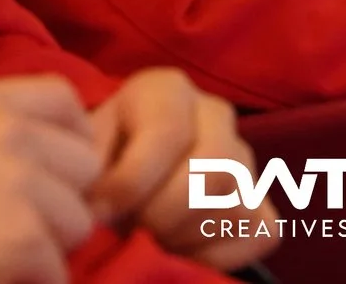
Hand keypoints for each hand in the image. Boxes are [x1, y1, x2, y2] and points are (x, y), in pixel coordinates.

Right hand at [0, 76, 100, 283]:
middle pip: (86, 164)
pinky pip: (59, 269)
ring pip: (78, 221)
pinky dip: (34, 283)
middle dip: (65, 200)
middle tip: (27, 229)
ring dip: (50, 247)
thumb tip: (44, 155)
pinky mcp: (20, 235)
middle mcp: (7, 132)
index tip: (56, 173)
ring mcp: (18, 182)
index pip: (65, 99)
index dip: (71, 139)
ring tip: (1, 258)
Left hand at [87, 67, 277, 272]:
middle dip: (164, 213)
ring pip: (236, 202)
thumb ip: (87, 167)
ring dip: (186, 236)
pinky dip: (217, 255)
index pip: (168, 131)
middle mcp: (216, 116)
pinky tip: (180, 249)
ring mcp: (246, 160)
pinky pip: (259, 233)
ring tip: (150, 238)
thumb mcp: (84, 148)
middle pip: (214, 169)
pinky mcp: (261, 206)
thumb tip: (98, 205)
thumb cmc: (103, 157)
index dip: (133, 180)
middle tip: (132, 230)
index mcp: (168, 91)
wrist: (124, 175)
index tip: (102, 211)